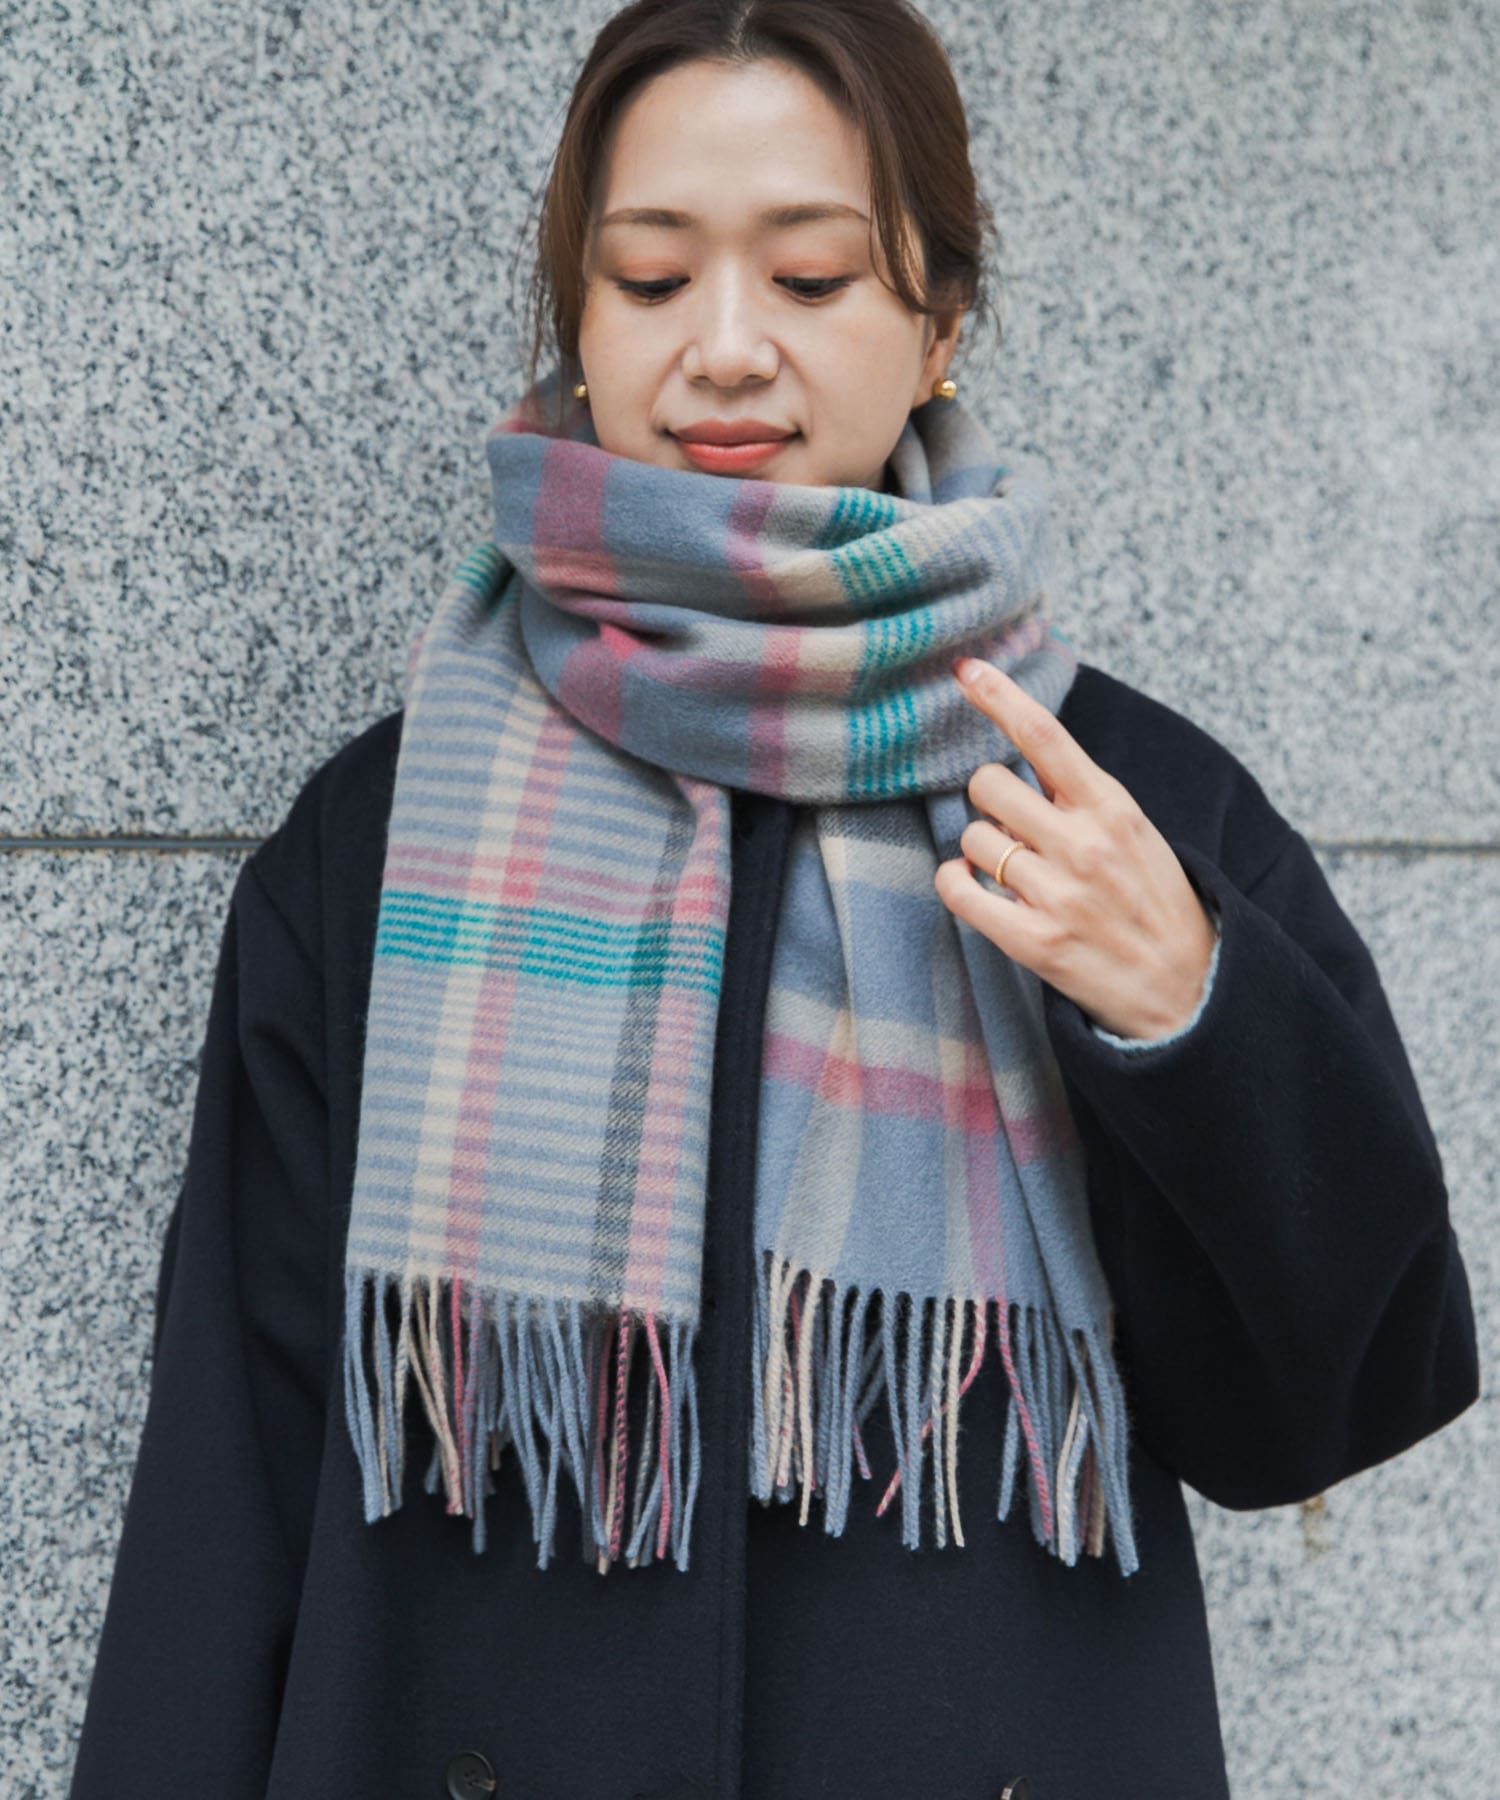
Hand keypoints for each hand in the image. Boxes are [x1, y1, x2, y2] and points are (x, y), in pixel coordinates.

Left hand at [933, 656, 1217, 1040]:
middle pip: (987, 785)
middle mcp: (1084, 844)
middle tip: (1014, 830)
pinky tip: (973, 890)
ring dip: (979, 852)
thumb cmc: (1155, 905)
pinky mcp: (1034, 942)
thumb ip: (1082, 797)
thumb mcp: (1136, 834)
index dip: (999, 694)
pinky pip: (958, 891)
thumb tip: (1024, 756)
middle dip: (989, 803)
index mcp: (1112, 807)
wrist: (1191, 992)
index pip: (1044, 734)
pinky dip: (954, 885)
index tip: (965, 668)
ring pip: (971, 838)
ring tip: (1013, 874)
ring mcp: (1058, 894)